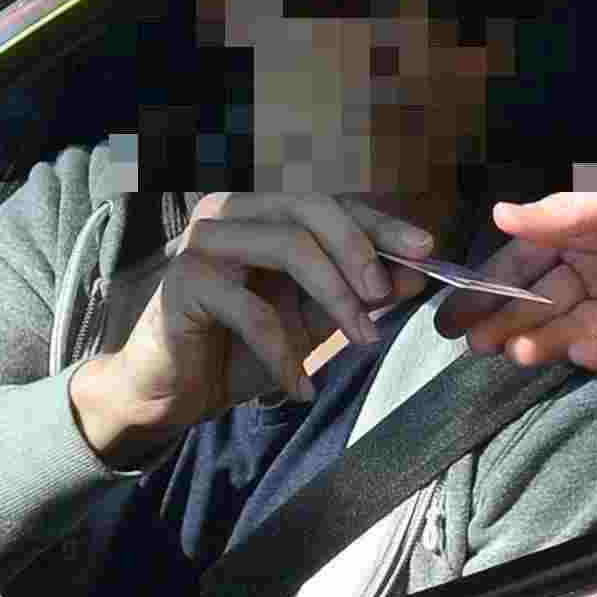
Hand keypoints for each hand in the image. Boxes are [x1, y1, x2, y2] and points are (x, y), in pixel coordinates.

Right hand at [68, 190, 432, 462]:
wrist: (168, 393)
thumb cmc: (238, 350)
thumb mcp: (309, 321)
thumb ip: (355, 295)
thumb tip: (414, 275)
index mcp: (260, 210)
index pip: (331, 203)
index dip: (381, 224)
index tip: (427, 250)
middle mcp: (230, 211)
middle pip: (311, 208)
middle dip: (361, 251)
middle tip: (391, 296)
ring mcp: (203, 241)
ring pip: (289, 246)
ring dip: (337, 297)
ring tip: (362, 341)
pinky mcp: (185, 281)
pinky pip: (254, 311)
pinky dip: (286, 353)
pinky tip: (300, 386)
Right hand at [443, 141, 596, 373]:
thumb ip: (562, 212)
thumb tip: (500, 216)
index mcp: (582, 230)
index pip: (524, 262)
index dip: (488, 286)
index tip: (453, 314)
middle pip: (544, 301)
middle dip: (508, 321)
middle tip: (473, 345)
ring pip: (578, 326)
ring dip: (546, 340)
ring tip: (516, 351)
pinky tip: (575, 354)